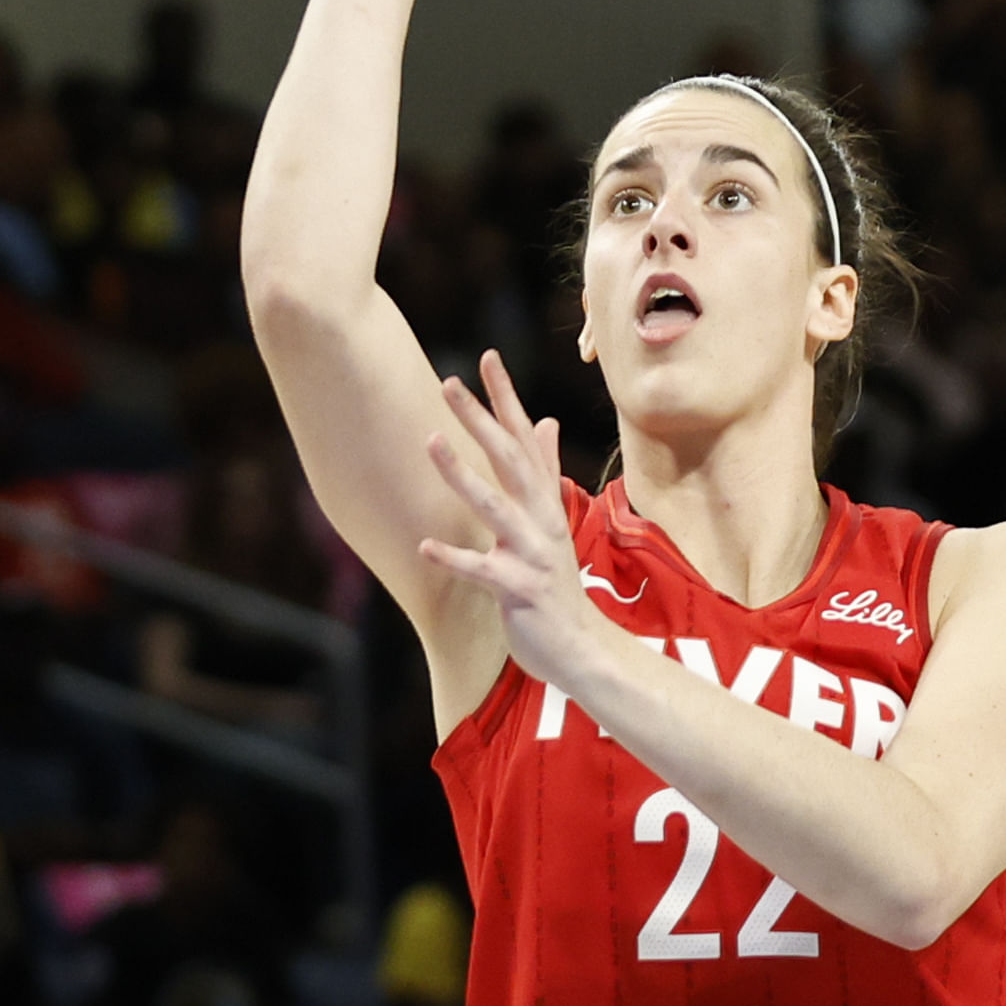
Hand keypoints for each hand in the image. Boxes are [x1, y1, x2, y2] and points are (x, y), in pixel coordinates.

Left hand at [413, 352, 603, 686]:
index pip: (523, 438)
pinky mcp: (520, 589)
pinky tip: (425, 546)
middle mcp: (541, 519)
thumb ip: (545, 471)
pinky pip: (483, 570)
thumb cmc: (555, 582)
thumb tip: (545, 421)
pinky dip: (456, 557)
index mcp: (543, 501)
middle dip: (480, 420)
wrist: (580, 647)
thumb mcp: (551, 520)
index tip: (487, 358)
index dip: (506, 399)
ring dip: (462, 474)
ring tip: (431, 441)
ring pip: (495, 507)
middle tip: (448, 383)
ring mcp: (533, 553)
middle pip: (509, 460)